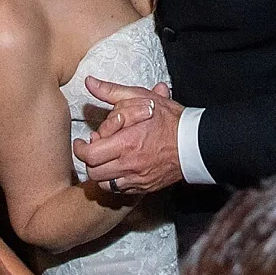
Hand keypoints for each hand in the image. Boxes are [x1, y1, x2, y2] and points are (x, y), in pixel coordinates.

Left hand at [72, 77, 184, 196]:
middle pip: (93, 172)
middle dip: (88, 161)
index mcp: (126, 142)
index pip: (90, 154)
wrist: (195, 142)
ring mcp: (137, 179)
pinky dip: (114, 181)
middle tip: (91, 150)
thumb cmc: (170, 119)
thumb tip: (91, 83)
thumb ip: (111, 92)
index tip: (82, 142)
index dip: (80, 148)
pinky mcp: (145, 187)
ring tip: (104, 160)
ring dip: (100, 173)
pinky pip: (120, 191)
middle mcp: (130, 164)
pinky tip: (118, 168)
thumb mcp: (140, 98)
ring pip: (104, 185)